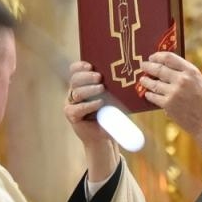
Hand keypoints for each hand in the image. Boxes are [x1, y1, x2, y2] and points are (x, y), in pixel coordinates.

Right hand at [64, 61, 117, 183]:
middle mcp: (74, 92)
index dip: (80, 66)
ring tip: (101, 88)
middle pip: (75, 79)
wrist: (104, 136)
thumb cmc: (110, 114)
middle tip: (99, 77)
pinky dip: (88, 105)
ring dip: (89, 89)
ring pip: (76, 92)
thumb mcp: (113, 98)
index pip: (75, 70)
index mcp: (82, 84)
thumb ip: (113, 88)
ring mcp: (72, 104)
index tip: (91, 65)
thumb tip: (129, 75)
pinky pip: (77, 108)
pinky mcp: (72, 115)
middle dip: (86, 76)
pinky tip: (98, 103)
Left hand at [137, 51, 201, 143]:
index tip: (152, 57)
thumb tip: (168, 66)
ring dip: (146, 81)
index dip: (158, 56)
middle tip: (143, 65)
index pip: (169, 57)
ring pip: (154, 83)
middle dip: (148, 66)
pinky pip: (153, 97)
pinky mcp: (168, 104)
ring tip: (142, 80)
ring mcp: (173, 92)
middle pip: (159, 68)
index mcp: (191, 71)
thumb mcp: (200, 81)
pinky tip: (147, 93)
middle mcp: (182, 80)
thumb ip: (186, 73)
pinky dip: (149, 94)